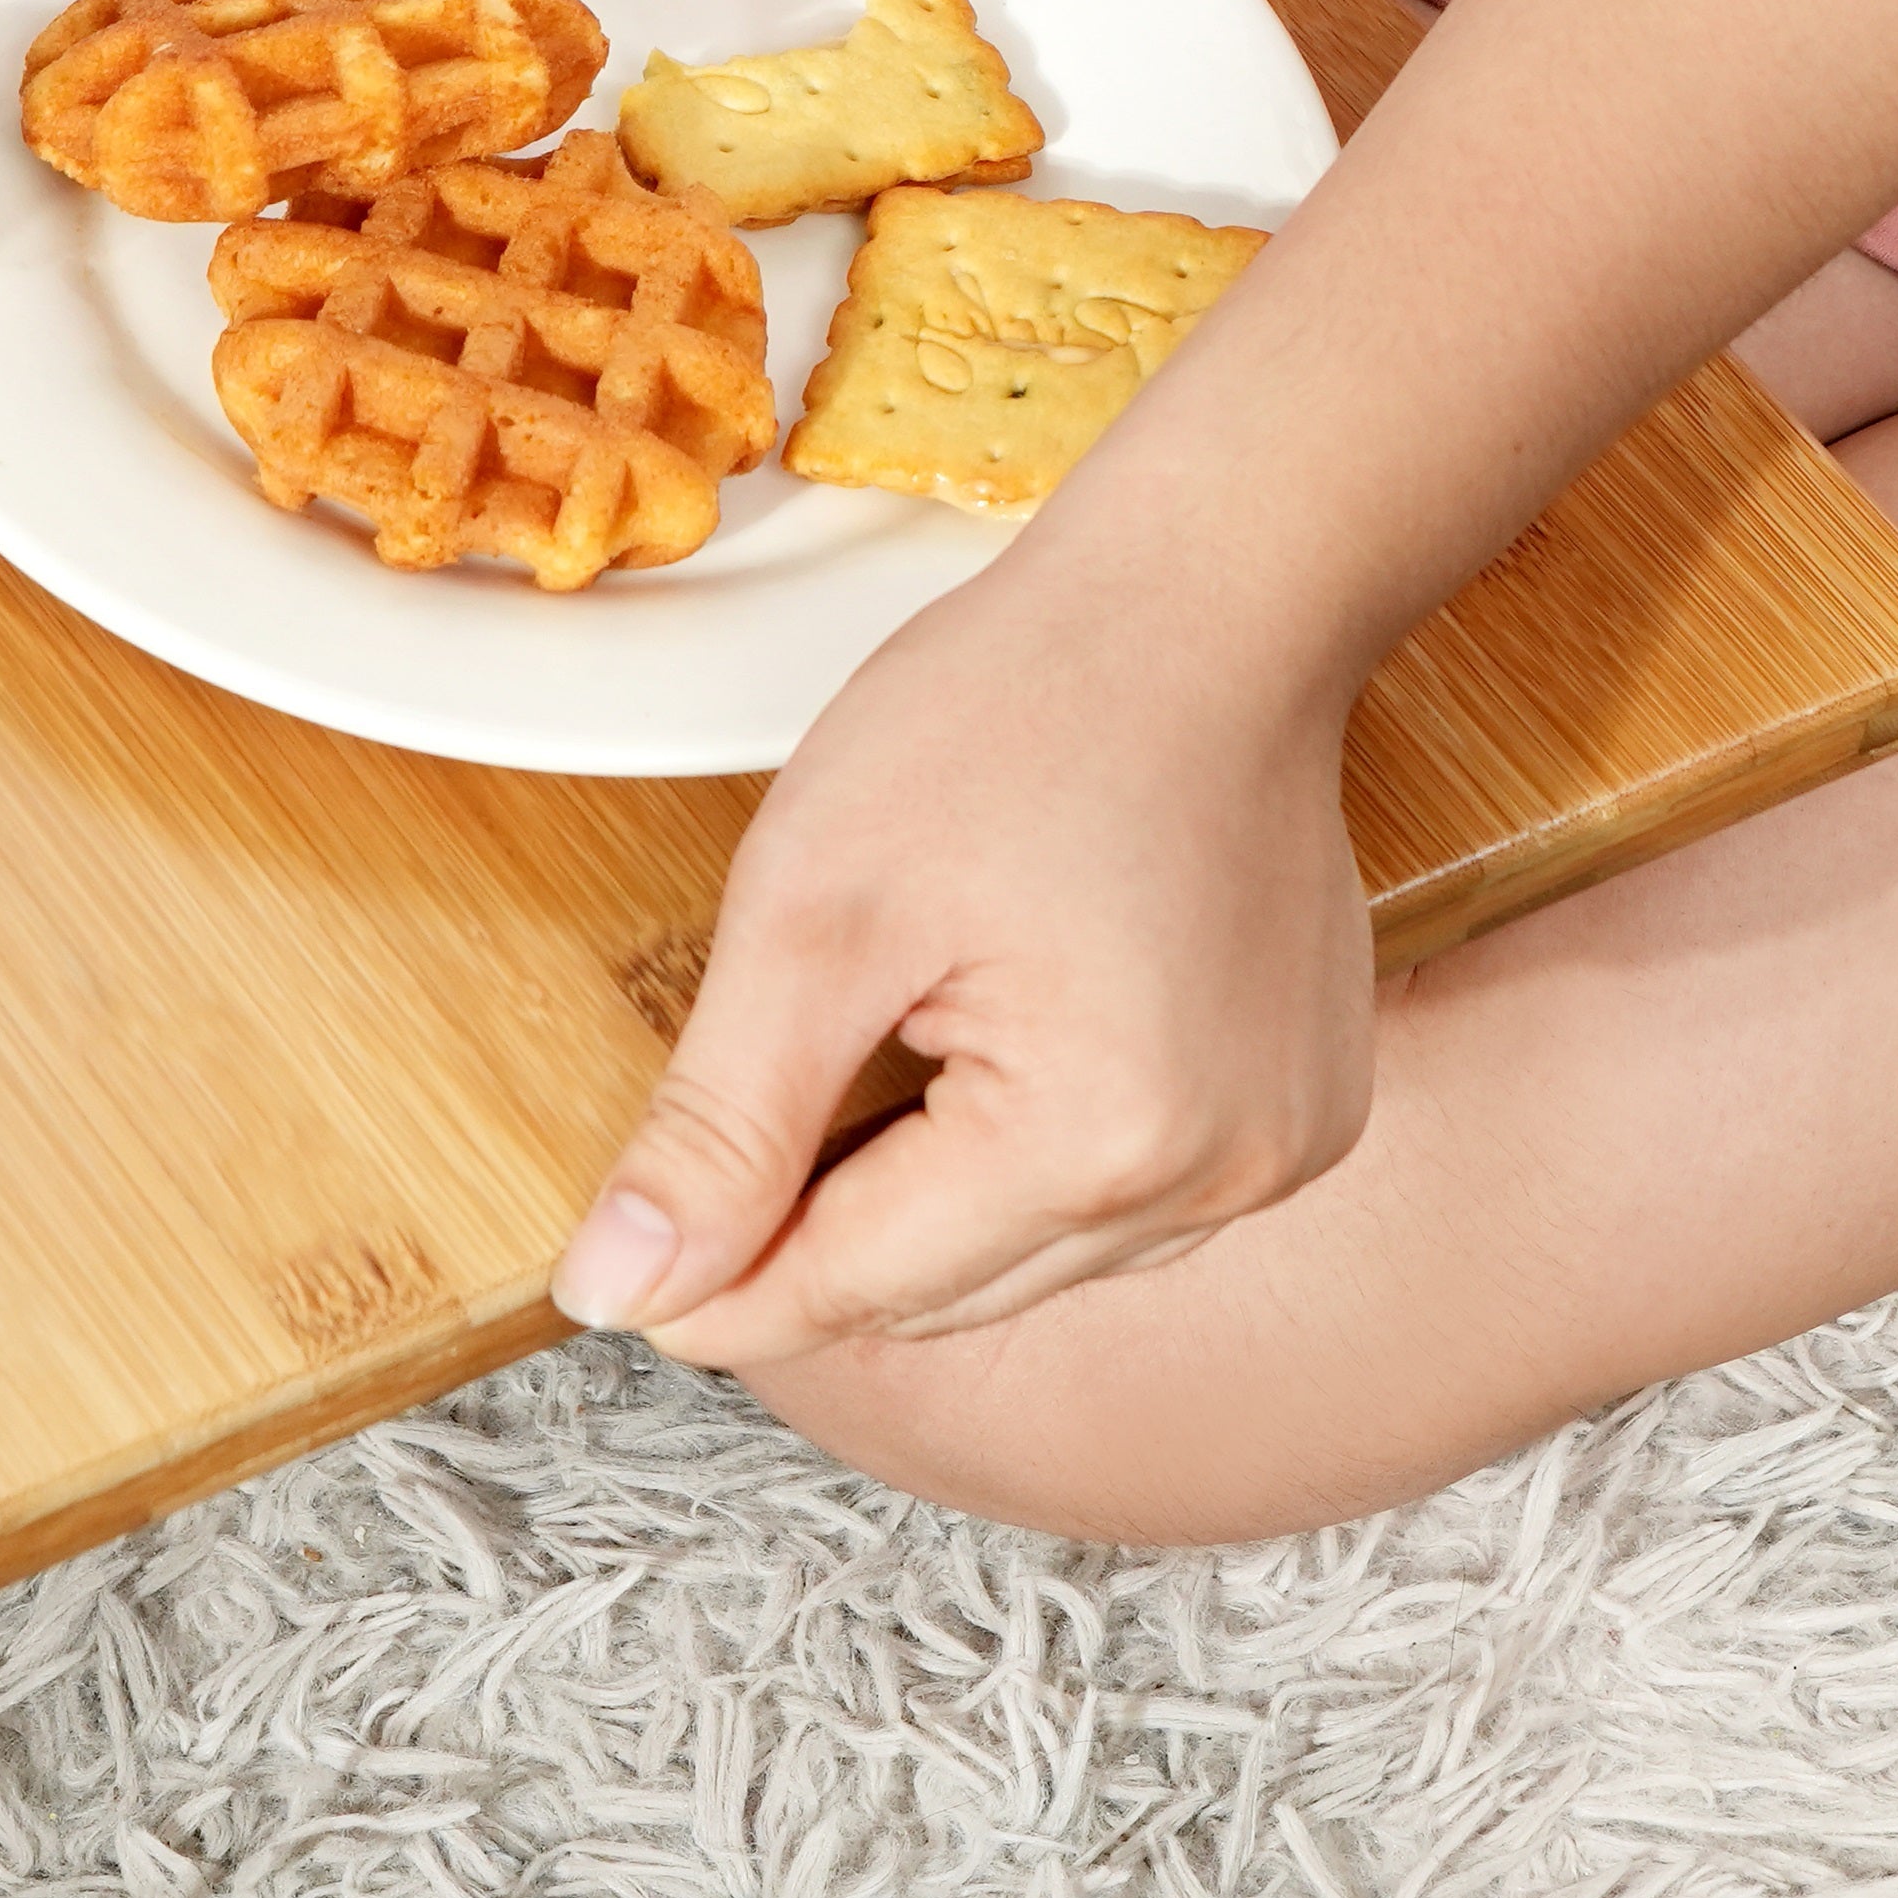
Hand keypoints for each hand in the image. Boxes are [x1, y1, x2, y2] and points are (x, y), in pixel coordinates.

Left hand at [550, 540, 1379, 1364]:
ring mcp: (1278, 1152)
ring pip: (1028, 1258)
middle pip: (943, 1292)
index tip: (602, 1283)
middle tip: (692, 1168)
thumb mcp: (813, 914)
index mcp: (1101, 1142)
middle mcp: (1221, 1182)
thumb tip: (619, 1290)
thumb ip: (718, 1125)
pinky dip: (1013, 1163)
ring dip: (914, 1208)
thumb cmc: (1015, 715)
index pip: (856, 1288)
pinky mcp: (1296, 1112)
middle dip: (808, 1244)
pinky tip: (959, 1059)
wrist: (1202, 604)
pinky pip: (1116, 1200)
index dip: (713, 1292)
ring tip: (846, 1068)